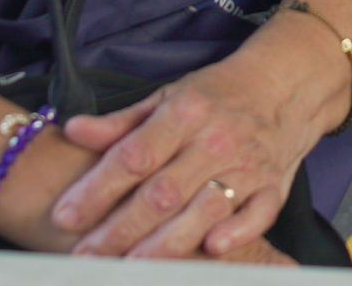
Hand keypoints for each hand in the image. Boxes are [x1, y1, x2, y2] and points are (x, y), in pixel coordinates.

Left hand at [46, 42, 332, 257]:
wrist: (286, 85)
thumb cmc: (219, 95)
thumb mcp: (167, 96)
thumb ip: (121, 122)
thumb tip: (73, 131)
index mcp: (184, 113)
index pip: (133, 157)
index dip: (96, 189)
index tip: (65, 215)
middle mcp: (215, 141)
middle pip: (162, 193)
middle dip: (120, 229)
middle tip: (86, 255)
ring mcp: (247, 166)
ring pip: (203, 210)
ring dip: (166, 243)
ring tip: (131, 266)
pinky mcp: (274, 187)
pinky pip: (256, 216)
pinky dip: (235, 234)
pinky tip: (210, 250)